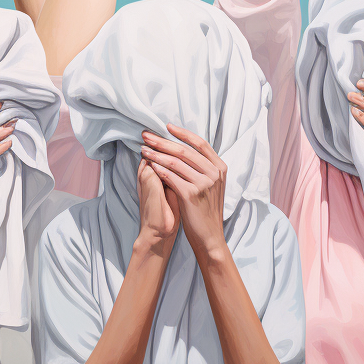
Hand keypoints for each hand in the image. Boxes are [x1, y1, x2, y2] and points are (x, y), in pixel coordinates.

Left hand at [140, 125, 228, 262]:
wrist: (210, 236)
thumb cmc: (207, 209)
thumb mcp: (212, 185)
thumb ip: (203, 167)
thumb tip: (185, 149)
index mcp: (220, 167)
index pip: (200, 143)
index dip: (183, 133)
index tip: (167, 127)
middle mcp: (213, 173)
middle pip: (185, 151)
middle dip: (163, 142)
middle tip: (147, 136)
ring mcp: (204, 183)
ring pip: (176, 162)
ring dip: (157, 154)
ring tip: (144, 150)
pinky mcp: (191, 194)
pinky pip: (171, 177)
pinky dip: (159, 169)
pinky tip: (150, 166)